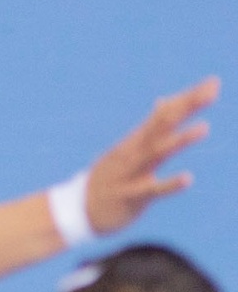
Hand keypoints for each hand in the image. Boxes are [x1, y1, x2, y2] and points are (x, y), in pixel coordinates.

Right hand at [83, 77, 217, 234]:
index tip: (213, 83)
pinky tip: (188, 178)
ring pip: (157, 153)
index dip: (189, 99)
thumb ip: (151, 128)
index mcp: (136, 140)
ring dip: (180, 140)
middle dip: (187, 108)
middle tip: (212, 90)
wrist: (79, 209)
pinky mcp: (130, 196)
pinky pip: (152, 190)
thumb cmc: (111, 179)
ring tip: (204, 127)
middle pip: (163, 125)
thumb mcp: (129, 148)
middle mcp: (134, 151)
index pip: (166, 113)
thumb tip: (165, 102)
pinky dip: (169, 184)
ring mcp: (131, 172)